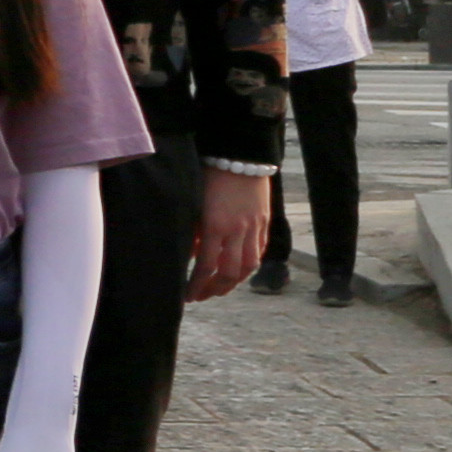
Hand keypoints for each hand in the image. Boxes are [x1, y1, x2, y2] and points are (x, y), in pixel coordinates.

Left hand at [187, 164, 264, 301]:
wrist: (239, 155)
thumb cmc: (208, 175)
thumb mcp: (193, 203)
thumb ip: (192, 231)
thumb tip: (189, 255)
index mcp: (214, 226)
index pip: (205, 267)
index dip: (196, 285)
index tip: (187, 296)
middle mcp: (237, 230)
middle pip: (230, 272)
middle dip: (215, 289)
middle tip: (202, 296)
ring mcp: (254, 227)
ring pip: (249, 265)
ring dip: (235, 282)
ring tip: (221, 288)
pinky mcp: (264, 221)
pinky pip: (259, 250)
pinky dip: (250, 264)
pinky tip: (240, 269)